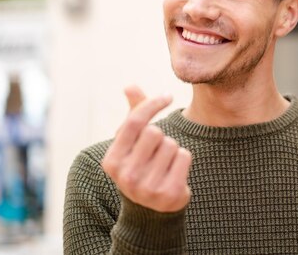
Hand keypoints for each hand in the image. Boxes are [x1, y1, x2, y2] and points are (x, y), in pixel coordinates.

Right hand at [102, 86, 191, 212]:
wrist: (150, 211)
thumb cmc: (141, 166)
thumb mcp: (131, 144)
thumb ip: (133, 114)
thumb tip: (130, 85)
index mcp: (112, 161)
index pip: (134, 122)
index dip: (152, 103)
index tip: (168, 95)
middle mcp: (126, 176)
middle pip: (155, 132)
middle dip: (161, 137)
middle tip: (156, 153)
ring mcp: (147, 187)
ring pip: (172, 144)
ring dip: (173, 149)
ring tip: (164, 165)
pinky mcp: (169, 193)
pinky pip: (185, 157)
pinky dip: (184, 159)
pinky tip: (175, 172)